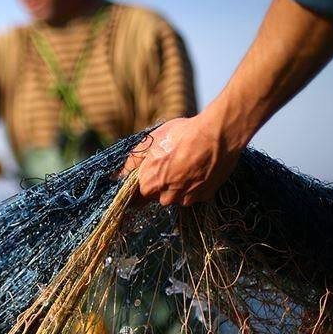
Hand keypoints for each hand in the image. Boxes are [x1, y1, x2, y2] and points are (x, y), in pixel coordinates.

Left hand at [121, 116, 241, 205]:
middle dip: (160, 184)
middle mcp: (166, 197)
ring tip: (186, 164)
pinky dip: (194, 185)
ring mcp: (187, 199)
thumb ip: (131, 162)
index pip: (135, 198)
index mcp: (149, 184)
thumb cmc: (180, 134)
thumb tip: (115, 176)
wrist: (217, 135)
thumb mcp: (150, 142)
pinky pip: (194, 195)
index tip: (141, 185)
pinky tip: (198, 169)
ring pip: (176, 196)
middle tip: (169, 164)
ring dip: (178, 186)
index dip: (137, 191)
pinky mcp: (205, 196)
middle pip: (157, 196)